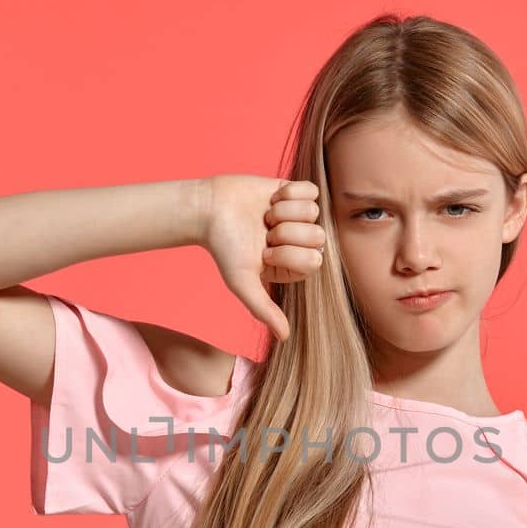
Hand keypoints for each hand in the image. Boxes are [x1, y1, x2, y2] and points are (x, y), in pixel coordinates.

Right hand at [200, 175, 326, 341]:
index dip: (288, 253)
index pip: (314, 259)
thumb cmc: (223, 248)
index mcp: (293, 265)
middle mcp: (299, 242)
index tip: (264, 251)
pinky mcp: (294, 191)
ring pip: (313, 212)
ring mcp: (298, 216)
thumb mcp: (243, 283)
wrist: (209, 209)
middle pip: (318, 235)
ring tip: (264, 216)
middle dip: (286, 232)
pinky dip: (288, 192)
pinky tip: (271, 199)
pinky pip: (311, 190)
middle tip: (264, 233)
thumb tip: (284, 338)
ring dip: (284, 211)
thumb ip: (264, 310)